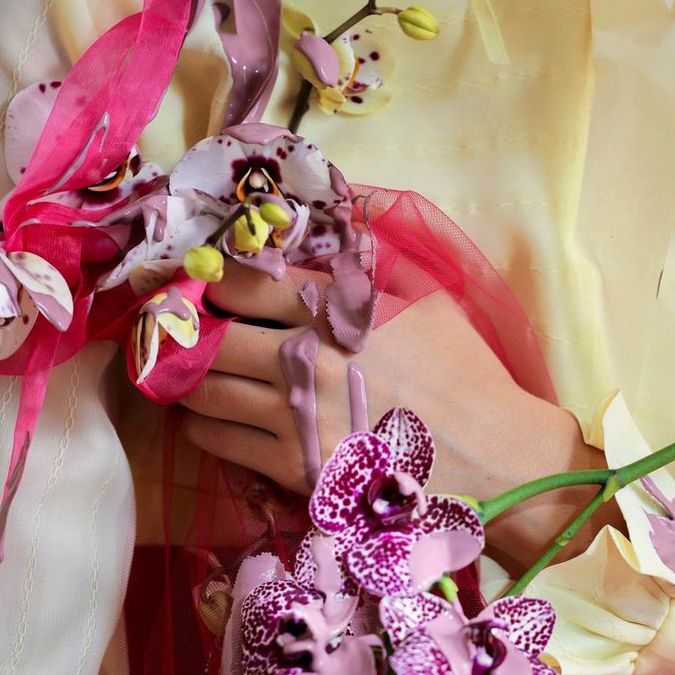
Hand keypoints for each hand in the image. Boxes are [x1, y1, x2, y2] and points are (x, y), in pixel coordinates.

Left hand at [179, 261, 621, 570]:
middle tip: (180, 331)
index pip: (244, 282)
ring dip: (187, 379)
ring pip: (205, 392)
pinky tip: (213, 418)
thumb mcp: (427, 298)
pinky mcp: (296, 469)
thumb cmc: (465, 373)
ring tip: (188, 372)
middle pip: (212, 338)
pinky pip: (220, 443)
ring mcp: (299, 418)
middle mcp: (309, 360)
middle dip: (188, 332)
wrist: (494, 459)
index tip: (198, 282)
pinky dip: (204, 427)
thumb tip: (350, 206)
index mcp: (338, 311)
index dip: (210, 280)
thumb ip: (374, 257)